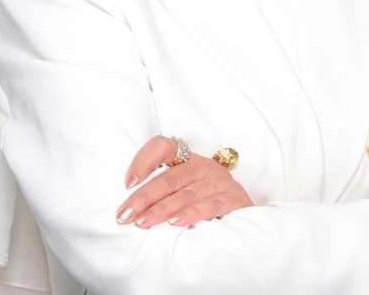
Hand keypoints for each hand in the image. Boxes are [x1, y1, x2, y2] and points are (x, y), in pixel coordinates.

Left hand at [116, 135, 253, 227]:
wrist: (244, 210)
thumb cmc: (205, 198)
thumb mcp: (184, 186)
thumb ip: (161, 189)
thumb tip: (128, 205)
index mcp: (187, 158)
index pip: (162, 146)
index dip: (143, 161)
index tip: (127, 183)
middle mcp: (202, 166)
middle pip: (169, 178)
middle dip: (143, 198)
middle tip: (124, 215)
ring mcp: (218, 181)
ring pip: (185, 194)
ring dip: (161, 210)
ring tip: (142, 222)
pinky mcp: (233, 198)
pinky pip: (209, 205)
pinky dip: (191, 214)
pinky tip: (175, 223)